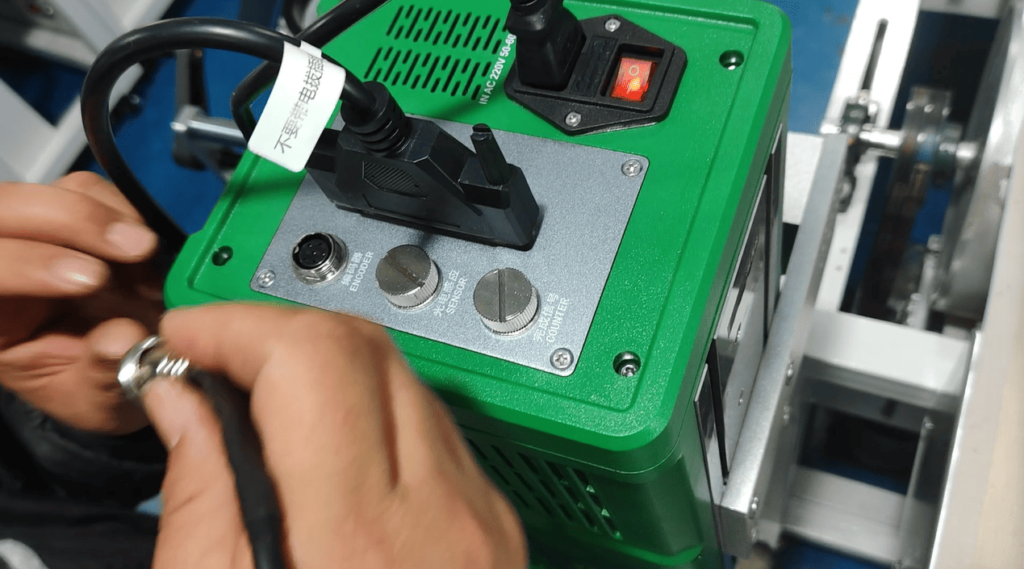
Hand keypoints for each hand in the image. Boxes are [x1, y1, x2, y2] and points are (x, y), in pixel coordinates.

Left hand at [0, 172, 162, 434]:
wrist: (120, 366)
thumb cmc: (92, 385)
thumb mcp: (94, 399)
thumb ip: (103, 373)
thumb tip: (123, 338)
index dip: (26, 265)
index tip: (92, 279)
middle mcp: (1, 263)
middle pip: (3, 212)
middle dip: (69, 220)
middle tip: (135, 249)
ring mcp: (33, 234)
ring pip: (46, 191)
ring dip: (99, 215)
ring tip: (145, 251)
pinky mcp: (68, 213)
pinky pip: (84, 189)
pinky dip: (120, 211)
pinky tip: (142, 249)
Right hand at [144, 304, 526, 568]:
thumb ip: (203, 488)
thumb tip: (189, 398)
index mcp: (358, 544)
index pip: (314, 359)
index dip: (237, 327)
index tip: (191, 340)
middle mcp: (442, 519)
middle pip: (366, 348)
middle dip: (278, 333)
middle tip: (218, 362)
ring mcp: (483, 520)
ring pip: (404, 376)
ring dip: (327, 368)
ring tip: (265, 405)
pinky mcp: (496, 526)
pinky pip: (434, 428)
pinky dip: (372, 411)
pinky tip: (327, 447)